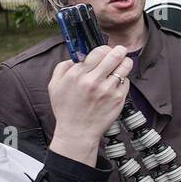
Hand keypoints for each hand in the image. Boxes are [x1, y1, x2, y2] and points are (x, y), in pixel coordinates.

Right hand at [47, 45, 133, 162]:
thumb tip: (77, 55)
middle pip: (114, 55)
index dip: (104, 48)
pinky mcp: (118, 99)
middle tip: (120, 50)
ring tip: (123, 63)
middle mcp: (93, 81)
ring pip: (124, 67)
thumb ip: (63, 67)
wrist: (77, 133)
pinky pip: (126, 82)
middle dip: (119, 50)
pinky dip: (124, 79)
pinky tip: (117, 82)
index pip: (98, 51)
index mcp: (77, 75)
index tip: (106, 50)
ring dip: (125, 62)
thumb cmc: (66, 109)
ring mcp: (107, 90)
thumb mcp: (54, 86)